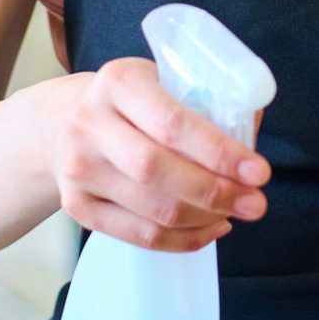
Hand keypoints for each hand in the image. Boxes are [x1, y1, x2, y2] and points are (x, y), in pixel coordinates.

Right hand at [38, 59, 270, 251]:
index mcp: (119, 82)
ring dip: (205, 218)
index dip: (220, 152)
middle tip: (256, 203)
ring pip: (151, 209)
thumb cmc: (130, 101)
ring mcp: (78, 169)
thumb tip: (252, 132)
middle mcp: (90, 124)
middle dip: (216, 192)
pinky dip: (183, 239)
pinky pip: (139, 235)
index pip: (173, 124)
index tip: (258, 171)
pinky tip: (212, 228)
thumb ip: (205, 101)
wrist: (59, 122)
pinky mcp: (77, 206)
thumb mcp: (161, 80)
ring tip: (237, 212)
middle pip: (158, 171)